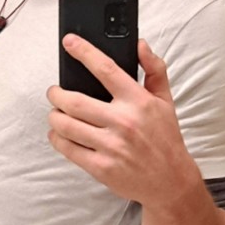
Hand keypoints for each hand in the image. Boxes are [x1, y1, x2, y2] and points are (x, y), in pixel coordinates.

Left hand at [47, 34, 197, 207]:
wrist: (170, 182)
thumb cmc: (165, 138)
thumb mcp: (165, 100)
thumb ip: (154, 69)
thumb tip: (140, 44)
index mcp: (139, 101)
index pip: (106, 69)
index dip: (84, 52)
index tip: (69, 42)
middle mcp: (124, 122)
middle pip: (74, 101)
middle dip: (56, 94)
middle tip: (54, 92)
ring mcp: (111, 146)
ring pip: (66, 125)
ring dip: (54, 116)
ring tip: (56, 113)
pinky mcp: (101, 167)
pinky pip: (68, 149)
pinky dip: (57, 139)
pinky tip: (59, 133)